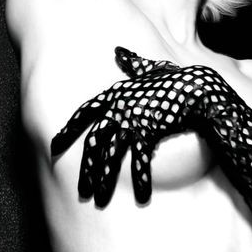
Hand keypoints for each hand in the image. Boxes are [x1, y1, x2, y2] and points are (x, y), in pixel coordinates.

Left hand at [49, 46, 228, 206]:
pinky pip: (139, 161)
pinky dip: (141, 180)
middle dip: (86, 169)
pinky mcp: (148, 133)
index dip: (68, 131)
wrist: (197, 87)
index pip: (85, 113)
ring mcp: (131, 121)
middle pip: (93, 142)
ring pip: (110, 156)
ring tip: (100, 201)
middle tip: (82, 190)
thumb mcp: (150, 68)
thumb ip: (133, 63)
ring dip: (104, 181)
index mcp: (115, 94)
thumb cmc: (176, 78)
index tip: (54, 147)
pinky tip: (142, 196)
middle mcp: (118, 109)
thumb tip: (120, 51)